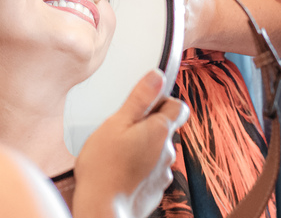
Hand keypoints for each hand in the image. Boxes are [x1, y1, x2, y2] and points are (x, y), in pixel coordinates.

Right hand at [73, 70, 188, 217]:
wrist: (103, 210)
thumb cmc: (104, 167)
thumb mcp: (116, 123)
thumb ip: (139, 99)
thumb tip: (157, 76)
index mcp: (160, 131)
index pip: (177, 106)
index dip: (162, 100)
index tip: (142, 104)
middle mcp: (168, 152)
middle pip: (165, 129)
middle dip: (147, 125)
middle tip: (121, 129)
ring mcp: (163, 174)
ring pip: (157, 151)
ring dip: (142, 148)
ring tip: (117, 152)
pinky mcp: (155, 191)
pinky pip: (150, 171)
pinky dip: (139, 168)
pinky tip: (119, 170)